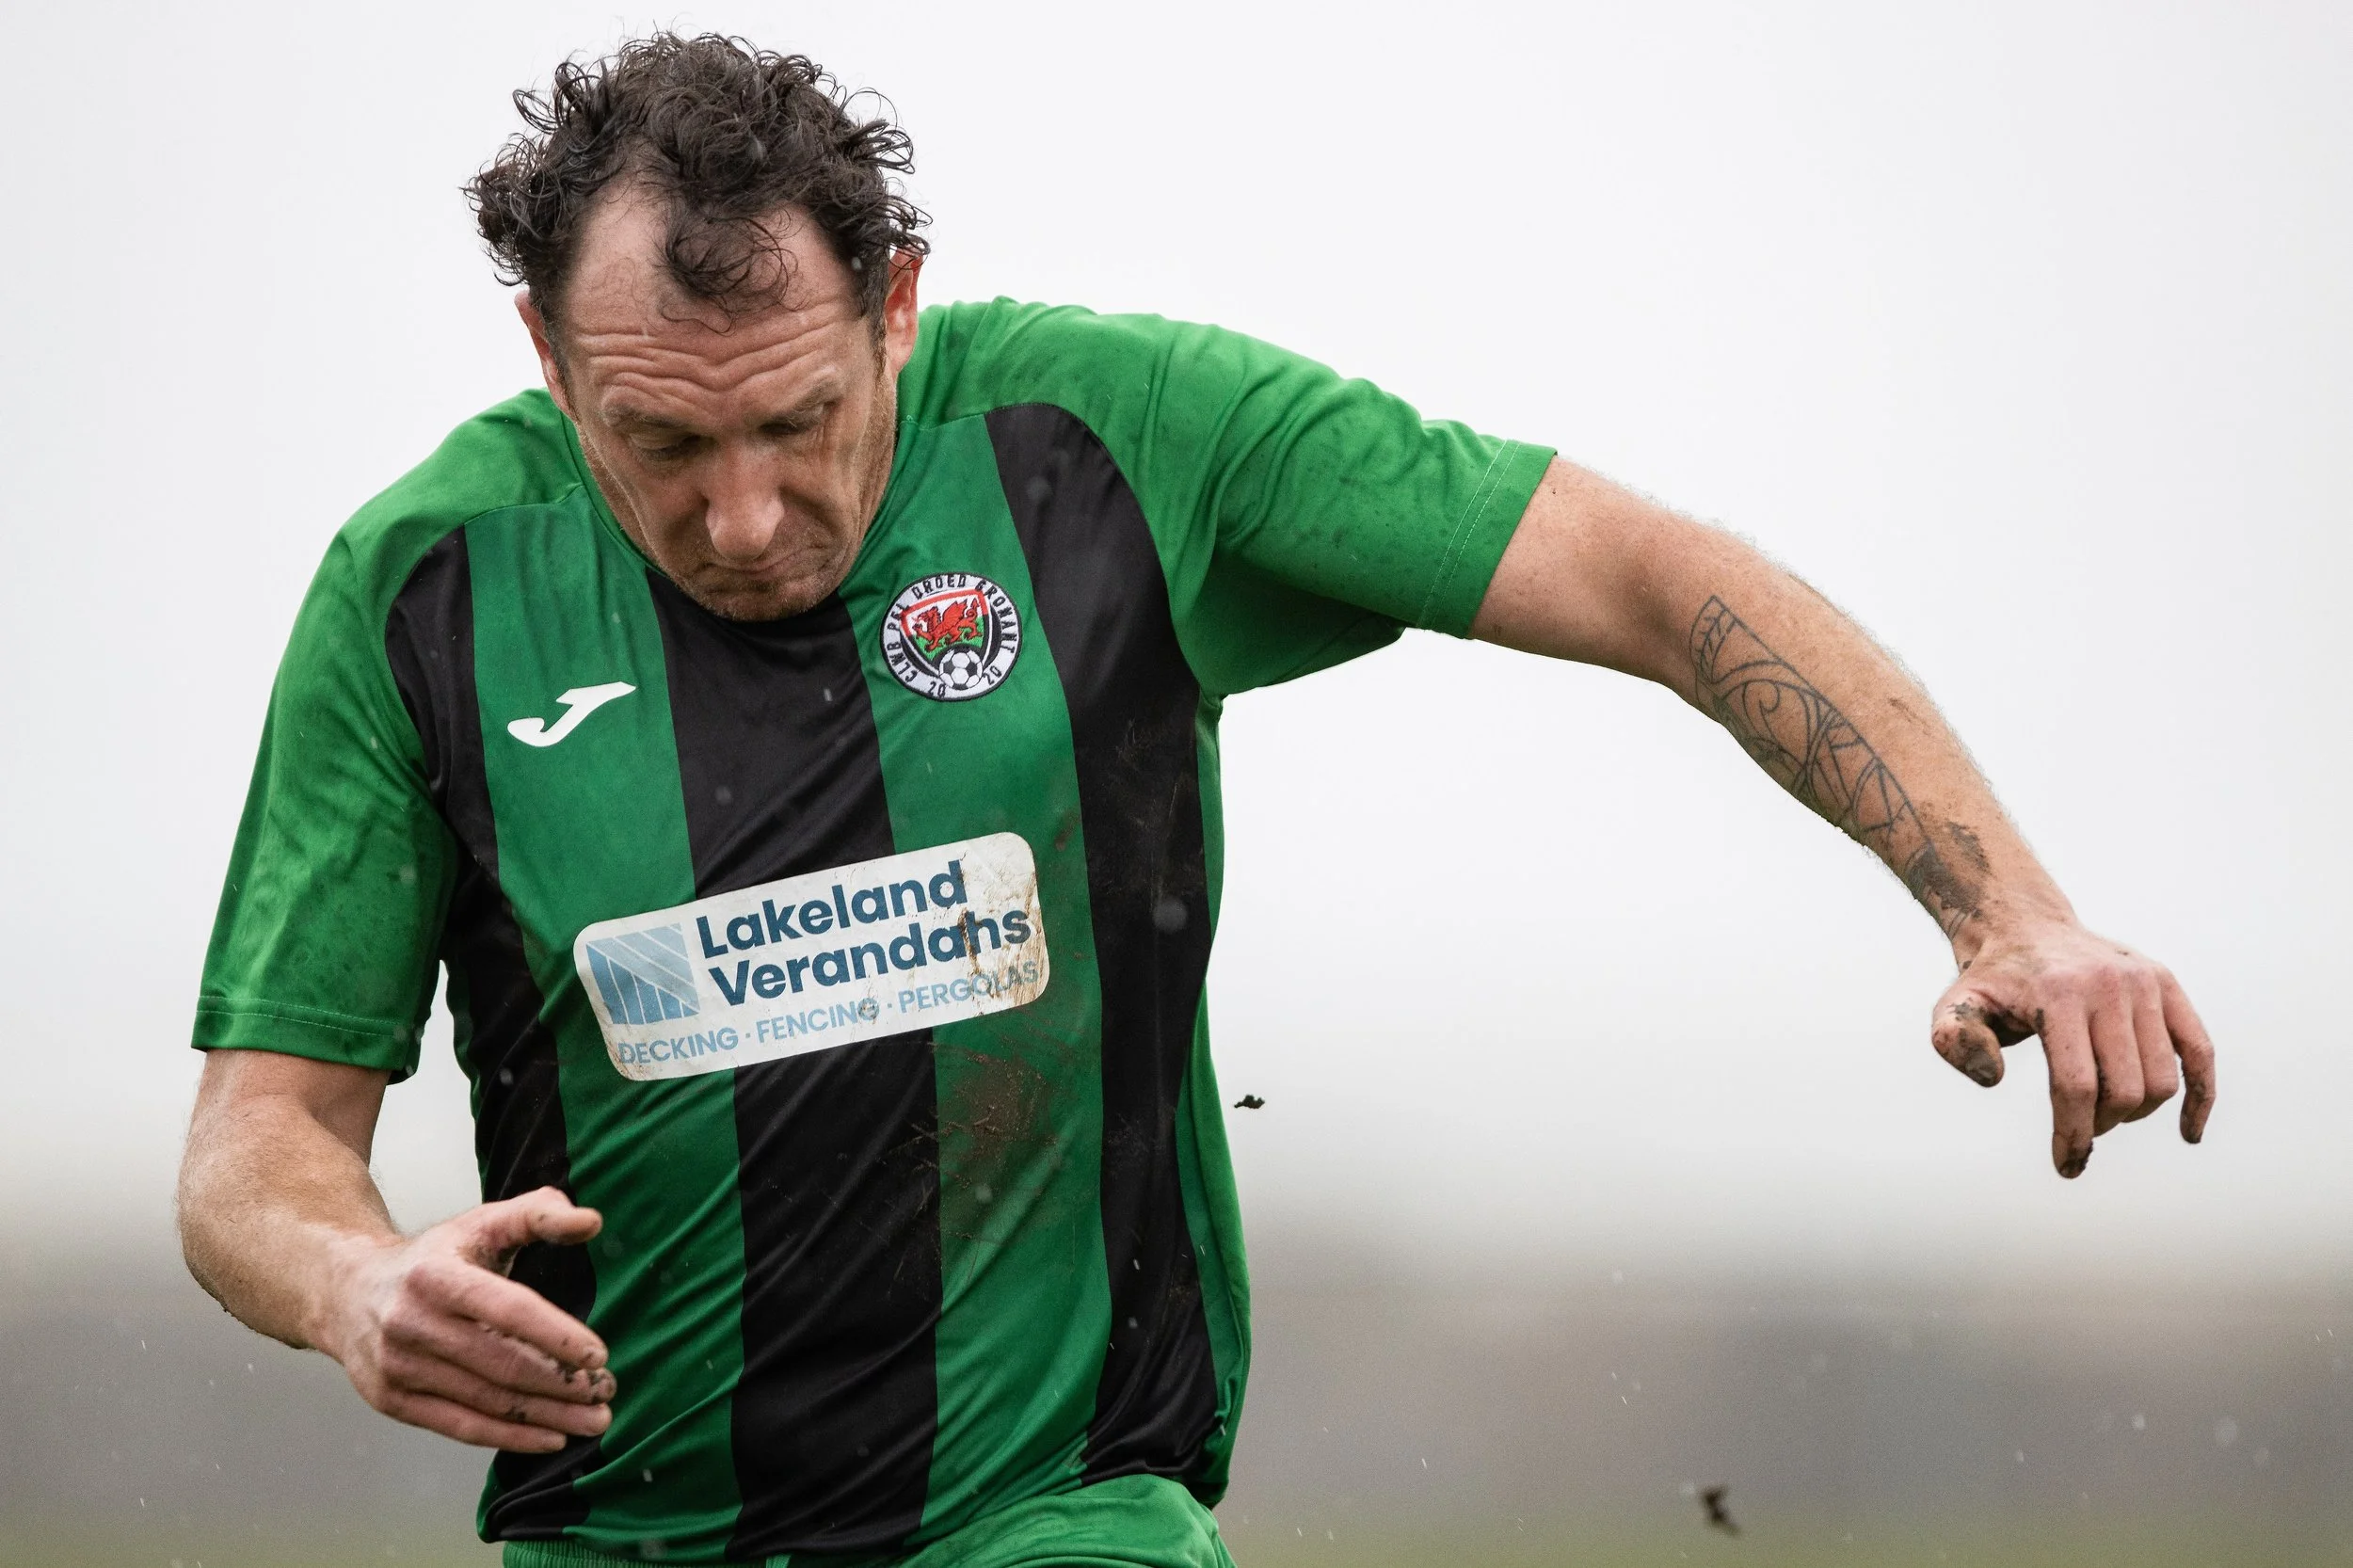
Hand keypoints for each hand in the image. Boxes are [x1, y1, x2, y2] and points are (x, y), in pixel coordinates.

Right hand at [312, 1186, 615, 1451]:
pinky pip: (460, 1426)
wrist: (348, 1293)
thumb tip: (591, 1221)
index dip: (555, 1334)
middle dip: (561, 1383)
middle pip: (501, 1363)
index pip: (507, 1309)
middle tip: (606, 1391)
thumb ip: (538, 1214)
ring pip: (486, 1401)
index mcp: (436, 1275)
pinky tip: (551, 1438)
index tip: (599, 1354)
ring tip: (593, 1420)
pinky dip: (510, 1436)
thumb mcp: (481, 1223)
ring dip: (546, 1416)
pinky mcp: (392, 1401)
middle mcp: (410, 1323)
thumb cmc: (434, 1258)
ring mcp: (397, 1367)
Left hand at [1930, 919, 2215, 1177]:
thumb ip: (1954, 1040)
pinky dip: (2201, 1097)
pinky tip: (2187, 1133)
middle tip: (2079, 1129)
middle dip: (2101, 1125)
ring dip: (2136, 1113)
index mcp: (2058, 993)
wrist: (2025, 926)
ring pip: (2162, 1079)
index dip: (2073, 1134)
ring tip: (2105, 1113)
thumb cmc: (1992, 980)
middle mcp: (2109, 984)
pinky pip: (2200, 1051)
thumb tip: (1992, 1077)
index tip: (2066, 1165)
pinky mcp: (2166, 984)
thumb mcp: (1955, 1005)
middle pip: (2124, 1089)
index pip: (2076, 1085)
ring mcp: (2144, 982)